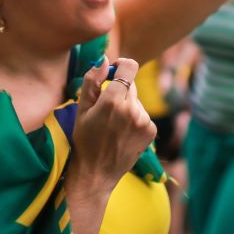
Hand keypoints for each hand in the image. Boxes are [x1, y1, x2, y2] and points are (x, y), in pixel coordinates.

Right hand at [69, 57, 157, 194]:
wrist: (96, 173)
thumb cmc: (84, 140)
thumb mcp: (82, 109)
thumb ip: (92, 81)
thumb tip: (104, 60)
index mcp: (113, 101)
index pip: (130, 66)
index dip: (121, 64)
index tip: (113, 70)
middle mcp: (133, 109)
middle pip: (131, 84)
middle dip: (119, 90)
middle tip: (105, 108)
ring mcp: (144, 121)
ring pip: (136, 100)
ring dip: (126, 106)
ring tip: (113, 125)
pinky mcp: (151, 130)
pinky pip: (143, 114)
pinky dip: (134, 118)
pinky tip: (122, 133)